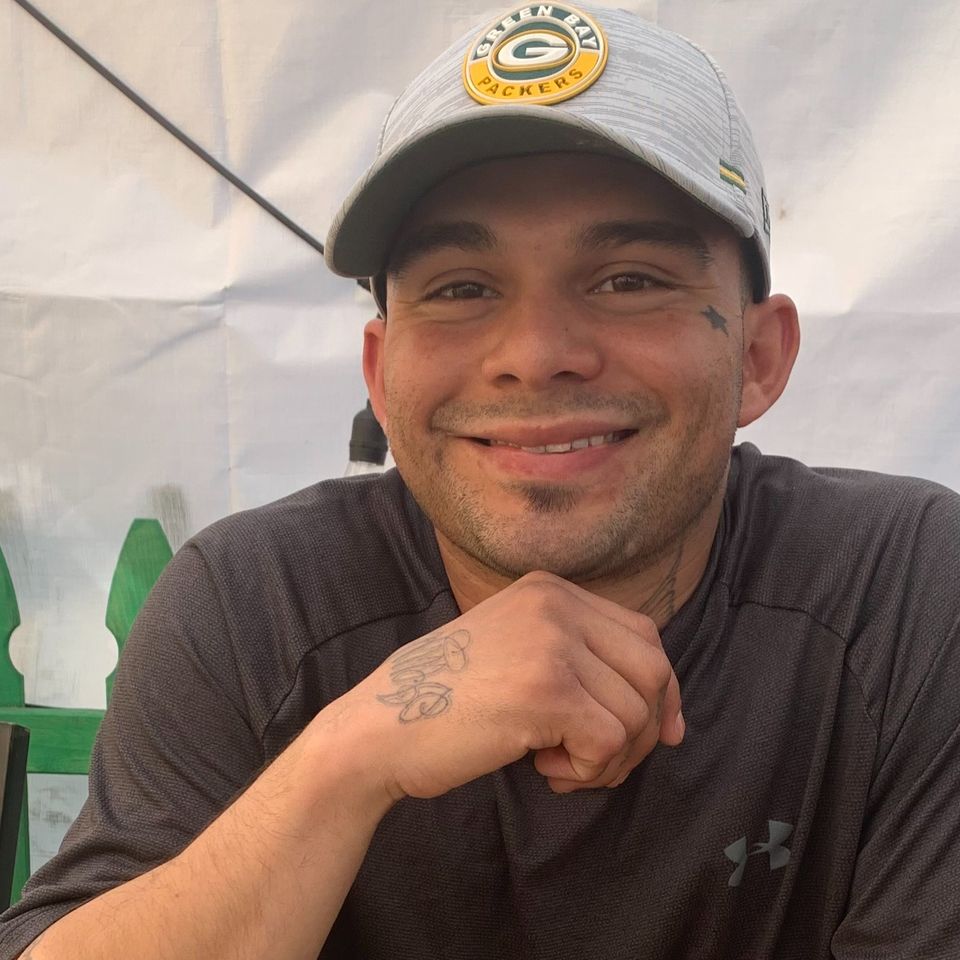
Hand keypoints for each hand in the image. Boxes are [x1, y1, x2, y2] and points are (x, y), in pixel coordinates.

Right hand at [359, 571, 682, 798]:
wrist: (379, 728)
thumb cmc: (447, 704)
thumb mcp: (517, 652)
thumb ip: (581, 661)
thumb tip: (668, 716)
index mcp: (548, 589)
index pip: (643, 635)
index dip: (660, 689)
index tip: (659, 733)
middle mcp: (555, 604)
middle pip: (652, 669)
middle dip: (643, 729)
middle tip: (601, 763)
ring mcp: (551, 642)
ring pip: (636, 712)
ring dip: (609, 758)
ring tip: (559, 765)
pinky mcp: (546, 688)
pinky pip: (611, 741)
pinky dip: (589, 771)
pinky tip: (544, 768)